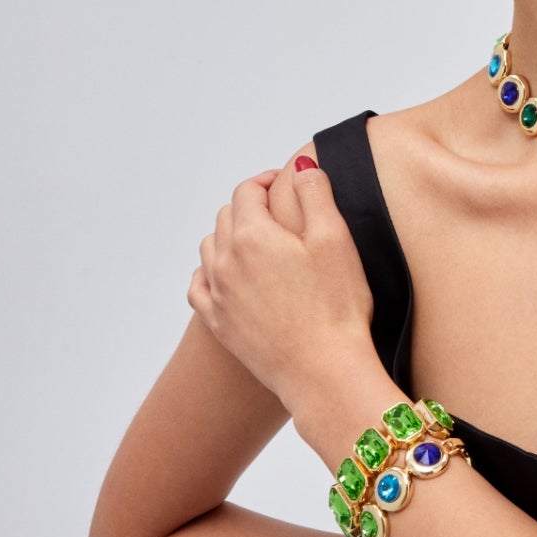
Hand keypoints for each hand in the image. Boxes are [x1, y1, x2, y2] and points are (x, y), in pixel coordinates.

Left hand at [188, 159, 375, 412]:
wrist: (323, 372)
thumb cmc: (336, 307)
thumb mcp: (336, 240)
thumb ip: (316, 194)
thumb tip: (301, 165)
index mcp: (253, 235)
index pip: (248, 191)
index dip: (268, 181)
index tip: (286, 183)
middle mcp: (225, 261)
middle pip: (227, 216)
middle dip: (250, 206)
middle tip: (278, 211)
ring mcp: (218, 294)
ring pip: (210, 248)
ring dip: (229, 236)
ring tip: (257, 241)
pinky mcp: (219, 324)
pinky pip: (199, 286)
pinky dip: (210, 273)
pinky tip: (228, 276)